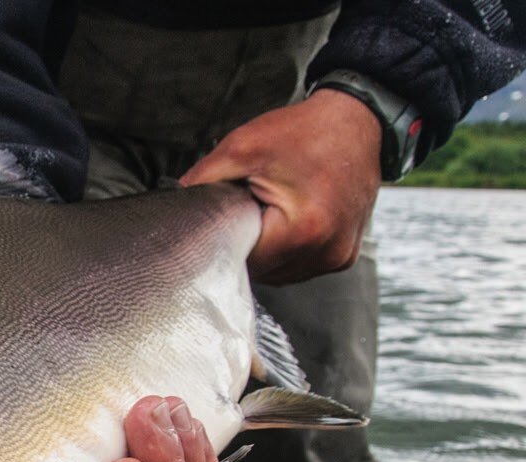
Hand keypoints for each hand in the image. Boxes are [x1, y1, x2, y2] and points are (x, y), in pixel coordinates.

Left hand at [179, 89, 381, 284]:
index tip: (223, 215)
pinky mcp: (343, 257)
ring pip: (278, 272)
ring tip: (273, 209)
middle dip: (246, 242)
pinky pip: (299, 265)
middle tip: (250, 205)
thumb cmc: (303, 132)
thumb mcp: (241, 148)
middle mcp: (325, 253)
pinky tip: (288, 219)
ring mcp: (337, 258)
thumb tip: (172, 210)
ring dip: (267, 248)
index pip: (239, 258)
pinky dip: (287, 249)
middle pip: (260, 269)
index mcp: (302, 232)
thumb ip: (201, 182)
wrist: (358, 121)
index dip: (224, 238)